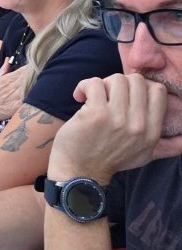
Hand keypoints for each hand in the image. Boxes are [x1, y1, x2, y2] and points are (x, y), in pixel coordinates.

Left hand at [48, 73, 181, 182]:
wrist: (81, 170)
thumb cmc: (111, 159)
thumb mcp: (145, 155)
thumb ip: (168, 146)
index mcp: (152, 131)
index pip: (158, 91)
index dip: (141, 86)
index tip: (126, 94)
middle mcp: (138, 124)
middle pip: (136, 81)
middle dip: (119, 83)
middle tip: (107, 95)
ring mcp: (118, 119)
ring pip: (117, 79)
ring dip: (102, 84)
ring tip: (93, 97)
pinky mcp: (96, 114)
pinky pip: (95, 83)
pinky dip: (84, 86)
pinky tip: (80, 97)